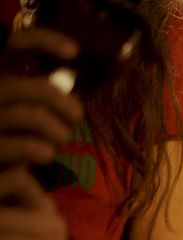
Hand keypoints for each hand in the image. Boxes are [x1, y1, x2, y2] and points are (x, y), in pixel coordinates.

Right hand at [0, 28, 82, 167]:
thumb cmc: (5, 142)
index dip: (44, 40)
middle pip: (39, 89)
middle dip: (68, 105)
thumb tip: (70, 92)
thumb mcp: (17, 114)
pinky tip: (45, 156)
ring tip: (59, 140)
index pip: (15, 43)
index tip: (73, 51)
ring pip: (35, 116)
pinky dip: (45, 152)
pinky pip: (27, 146)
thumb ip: (36, 98)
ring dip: (59, 132)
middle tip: (76, 118)